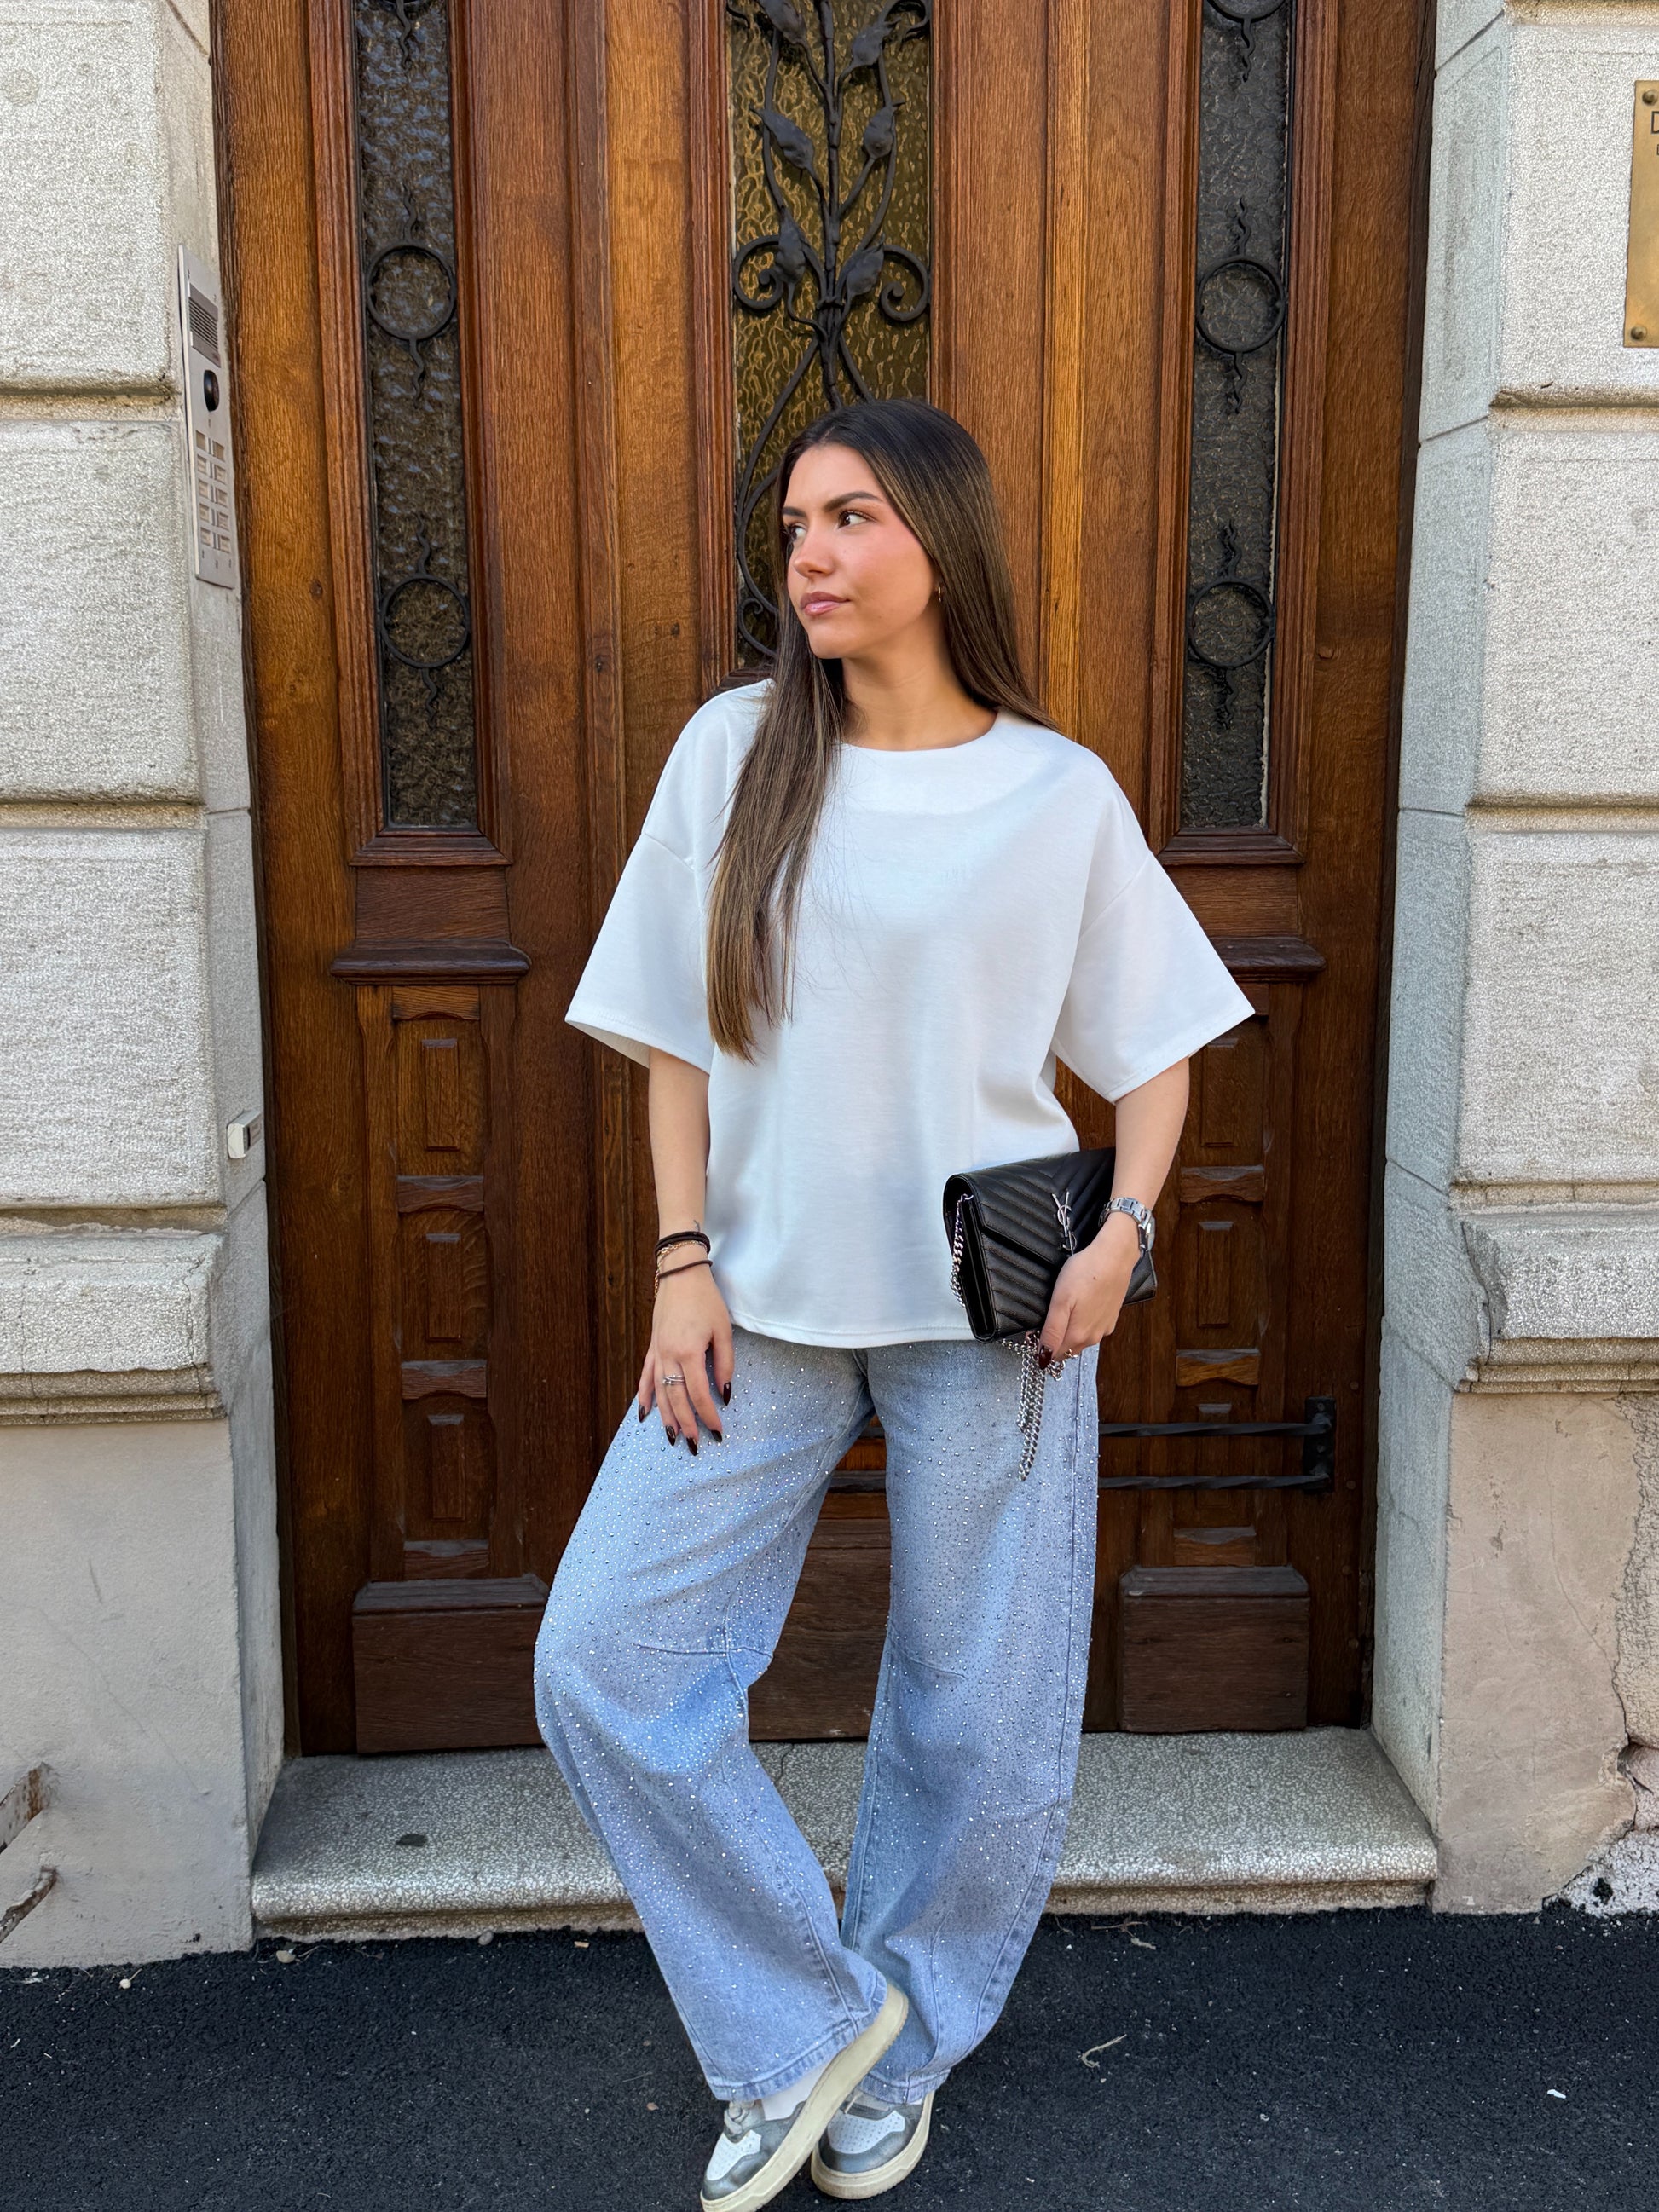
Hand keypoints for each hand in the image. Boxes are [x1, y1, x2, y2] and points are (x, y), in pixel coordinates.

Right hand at [638, 1260, 732, 1451]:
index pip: (698, 1394)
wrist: (680, 1274)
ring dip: (665, 1417)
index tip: (718, 1431)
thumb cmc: (706, 1300)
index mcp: (688, 1352)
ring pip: (659, 1392)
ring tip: (672, 1437)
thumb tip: (724, 1393)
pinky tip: (644, 1413)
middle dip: (686, 1424)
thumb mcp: (723, 1330)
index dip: (708, 1415)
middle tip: (694, 1445)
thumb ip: (724, 1363)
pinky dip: (645, 1396)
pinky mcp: (652, 1347)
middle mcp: (668, 1356)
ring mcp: (657, 1352)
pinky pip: (646, 1376)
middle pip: (676, 1399)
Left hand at [1036, 1209, 1142, 1367]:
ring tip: (1064, 1310)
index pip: (1054, 1354)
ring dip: (1070, 1333)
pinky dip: (1084, 1324)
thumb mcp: (1060, 1301)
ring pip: (1080, 1340)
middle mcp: (1093, 1338)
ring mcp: (1104, 1329)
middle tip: (1048, 1317)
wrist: (1115, 1257)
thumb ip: (1052, 1331)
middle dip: (1055, 1341)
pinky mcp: (1111, 1318)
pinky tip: (1081, 1307)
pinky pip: (1093, 1329)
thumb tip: (1044, 1356)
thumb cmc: (1085, 1274)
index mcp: (1078, 1336)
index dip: (1042, 1346)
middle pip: (1068, 1349)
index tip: (1035, 1331)